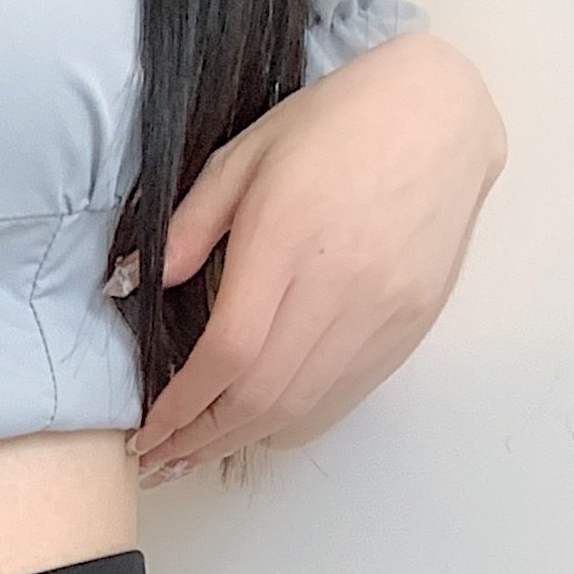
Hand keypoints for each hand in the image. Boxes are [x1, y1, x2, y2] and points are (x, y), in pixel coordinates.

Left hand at [130, 31, 507, 482]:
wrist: (440, 115)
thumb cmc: (333, 126)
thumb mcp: (244, 155)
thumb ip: (186, 226)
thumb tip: (133, 283)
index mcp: (288, 236)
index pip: (227, 353)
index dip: (181, 405)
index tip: (146, 431)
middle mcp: (340, 283)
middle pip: (261, 395)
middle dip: (201, 438)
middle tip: (160, 458)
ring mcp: (382, 310)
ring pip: (301, 407)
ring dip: (240, 441)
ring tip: (196, 454)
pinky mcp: (409, 326)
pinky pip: (342, 398)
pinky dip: (291, 424)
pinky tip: (257, 428)